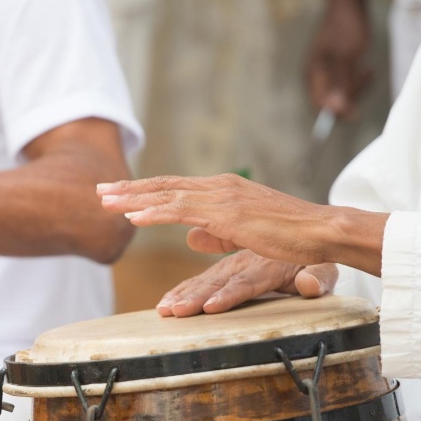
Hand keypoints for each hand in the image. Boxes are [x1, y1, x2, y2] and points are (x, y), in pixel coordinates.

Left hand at [98, 173, 386, 279]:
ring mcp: (221, 198)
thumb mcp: (246, 231)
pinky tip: (133, 217)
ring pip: (167, 196)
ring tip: (104, 201)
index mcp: (222, 189)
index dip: (144, 190)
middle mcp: (218, 187)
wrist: (322, 230)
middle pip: (164, 186)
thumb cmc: (290, 235)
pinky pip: (182, 212)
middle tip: (98, 190)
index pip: (174, 187)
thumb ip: (216, 231)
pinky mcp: (226, 214)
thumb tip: (190, 235)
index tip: (116, 192)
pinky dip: (153, 213)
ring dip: (132, 198)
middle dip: (128, 188)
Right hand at [155, 250, 337, 316]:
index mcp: (271, 264)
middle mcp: (247, 262)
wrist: (313, 232)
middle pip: (218, 281)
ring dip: (182, 293)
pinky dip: (184, 287)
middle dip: (193, 296)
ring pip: (205, 280)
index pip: (247, 281)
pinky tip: (168, 300)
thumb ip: (317, 278)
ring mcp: (236, 266)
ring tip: (166, 309)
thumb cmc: (317, 257)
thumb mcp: (324, 270)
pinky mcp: (229, 270)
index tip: (210, 306)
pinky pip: (203, 279)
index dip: (229, 293)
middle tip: (174, 310)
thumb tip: (308, 283)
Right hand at [306, 2, 371, 117]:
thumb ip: (343, 83)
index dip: (336, 111)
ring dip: (357, 88)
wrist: (348, 2)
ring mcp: (326, 70)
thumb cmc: (346, 27)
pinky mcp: (336, 66)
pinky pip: (346, 83)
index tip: (355, 113)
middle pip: (331, 100)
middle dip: (350, 96)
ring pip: (341, 92)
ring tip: (369, 71)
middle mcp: (316, 74)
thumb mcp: (348, 56)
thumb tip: (339, 109)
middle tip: (368, 78)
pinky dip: (358, 81)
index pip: (319, 104)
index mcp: (314, 72)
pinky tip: (367, 68)